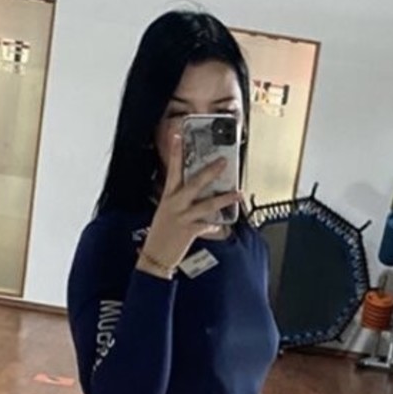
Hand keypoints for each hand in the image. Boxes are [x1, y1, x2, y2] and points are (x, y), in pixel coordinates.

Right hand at [139, 134, 243, 274]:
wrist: (155, 256)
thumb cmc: (160, 233)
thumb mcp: (165, 211)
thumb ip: (177, 200)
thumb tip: (192, 192)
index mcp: (168, 197)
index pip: (172, 170)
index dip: (175, 153)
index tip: (178, 137)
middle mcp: (175, 205)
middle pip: (195, 183)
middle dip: (210, 172)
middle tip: (223, 162)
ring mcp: (183, 217)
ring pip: (207, 204)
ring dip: (224, 198)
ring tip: (237, 193)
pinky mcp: (190, 231)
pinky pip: (208, 225)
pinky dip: (214, 224)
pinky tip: (220, 224)